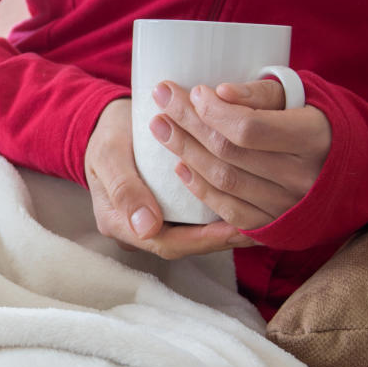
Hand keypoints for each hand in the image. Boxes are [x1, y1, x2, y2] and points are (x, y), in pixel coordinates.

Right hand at [84, 98, 258, 258]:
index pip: (166, 243)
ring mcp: (152, 221)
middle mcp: (137, 230)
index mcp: (119, 223)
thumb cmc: (107, 134)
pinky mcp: (167, 210)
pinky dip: (218, 214)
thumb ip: (124, 189)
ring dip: (224, 229)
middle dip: (221, 238)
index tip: (234, 229)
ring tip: (261, 219)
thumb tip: (147, 229)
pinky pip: (193, 220)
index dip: (203, 240)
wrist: (106, 122)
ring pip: (192, 234)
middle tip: (259, 227)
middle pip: (184, 244)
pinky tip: (244, 205)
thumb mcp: (109, 154)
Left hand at [150, 79, 331, 230]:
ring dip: (186, 153)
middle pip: (230, 153)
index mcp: (315, 139)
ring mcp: (290, 207)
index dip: (214, 111)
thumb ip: (260, 94)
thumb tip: (219, 93)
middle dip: (188, 124)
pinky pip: (231, 212)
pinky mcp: (277, 227)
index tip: (193, 92)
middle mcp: (304, 178)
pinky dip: (201, 190)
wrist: (359, 171)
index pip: (250, 128)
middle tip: (161, 100)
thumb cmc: (321, 122)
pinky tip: (180, 167)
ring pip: (225, 182)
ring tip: (161, 128)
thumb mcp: (301, 97)